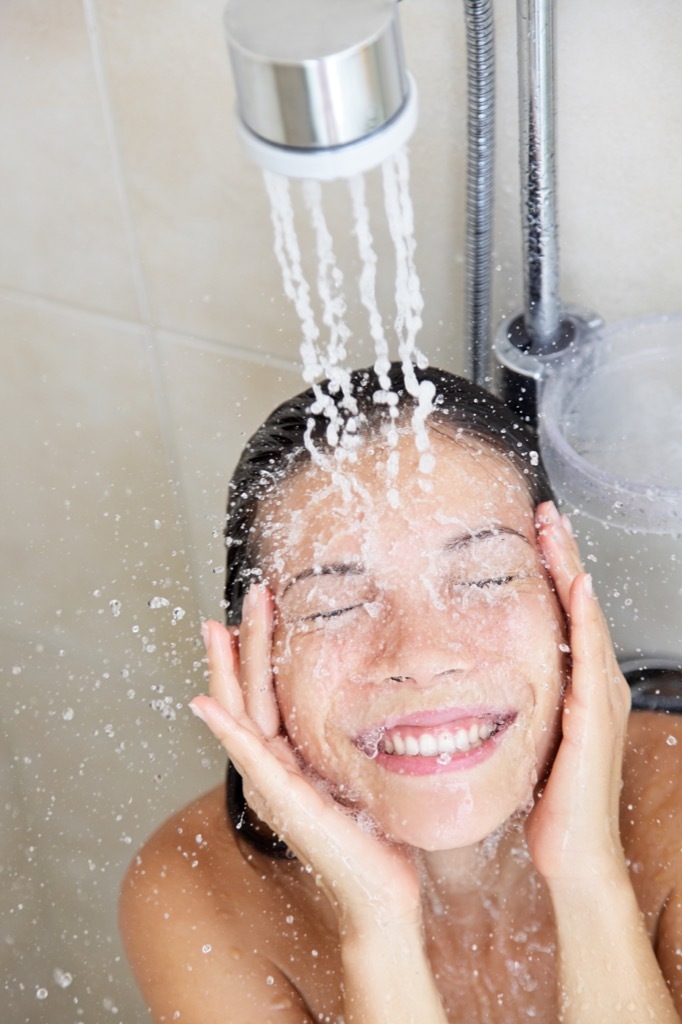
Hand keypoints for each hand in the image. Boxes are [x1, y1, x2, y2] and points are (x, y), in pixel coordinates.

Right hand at [190, 585, 421, 931]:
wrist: (381, 896)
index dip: (255, 652)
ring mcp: (271, 787)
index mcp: (285, 761)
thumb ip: (337, 744)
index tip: (255, 610)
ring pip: (242, 714)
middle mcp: (269, 770)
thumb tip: (358, 704)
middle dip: (242, 643)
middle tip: (247, 592)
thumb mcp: (352, 774)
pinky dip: (227, 729)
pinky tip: (207, 702)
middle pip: (246, 695)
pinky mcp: (284, 803)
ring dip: (229, 668)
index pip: (262, 695)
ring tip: (219, 626)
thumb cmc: (371, 836)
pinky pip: (251, 758)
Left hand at [526, 501, 631, 883]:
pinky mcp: (593, 716)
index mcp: (576, 686)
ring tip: (556, 529)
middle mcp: (594, 683)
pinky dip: (584, 618)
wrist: (572, 852)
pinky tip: (575, 587)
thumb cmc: (548, 801)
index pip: (564, 614)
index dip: (551, 571)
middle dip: (563, 555)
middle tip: (545, 512)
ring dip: (571, 570)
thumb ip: (513, 706)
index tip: (532, 532)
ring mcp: (598, 697)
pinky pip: (589, 656)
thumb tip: (473, 683)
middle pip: (579, 604)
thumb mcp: (527, 739)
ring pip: (586, 617)